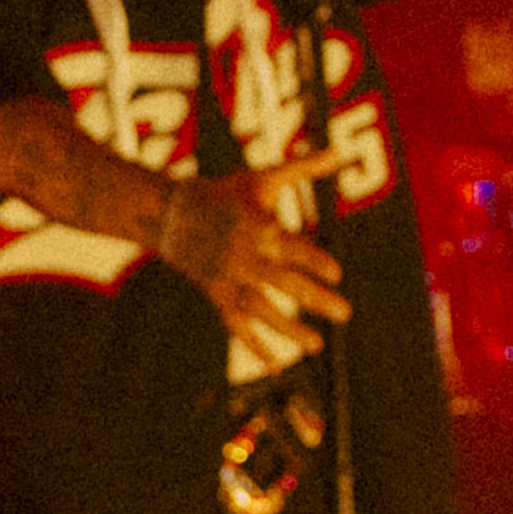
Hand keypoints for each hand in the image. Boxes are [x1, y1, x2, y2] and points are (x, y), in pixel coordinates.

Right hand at [153, 147, 349, 360]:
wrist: (168, 215)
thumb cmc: (224, 194)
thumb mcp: (261, 178)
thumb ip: (303, 169)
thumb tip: (340, 151)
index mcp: (257, 226)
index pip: (289, 246)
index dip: (312, 260)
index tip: (336, 274)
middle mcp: (243, 256)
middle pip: (281, 282)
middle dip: (313, 299)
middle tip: (344, 313)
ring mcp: (227, 279)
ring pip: (259, 308)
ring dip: (287, 328)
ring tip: (315, 344)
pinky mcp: (216, 294)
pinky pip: (235, 324)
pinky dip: (253, 343)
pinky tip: (274, 362)